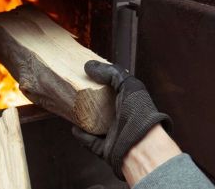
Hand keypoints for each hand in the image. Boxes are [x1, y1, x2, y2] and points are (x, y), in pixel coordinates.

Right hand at [72, 60, 171, 179]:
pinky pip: (90, 142)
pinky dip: (81, 136)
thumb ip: (112, 73)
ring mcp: (115, 135)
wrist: (140, 145)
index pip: (116, 90)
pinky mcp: (106, 148)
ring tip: (74, 109)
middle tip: (78, 92)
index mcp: (131, 103)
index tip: (90, 76)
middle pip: (104, 108)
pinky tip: (74, 128)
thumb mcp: (128, 85)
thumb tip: (90, 66)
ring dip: (85, 119)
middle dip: (92, 101)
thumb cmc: (140, 114)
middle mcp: (124, 119)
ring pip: (96, 125)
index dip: (104, 84)